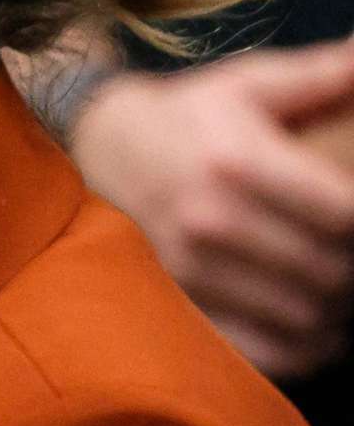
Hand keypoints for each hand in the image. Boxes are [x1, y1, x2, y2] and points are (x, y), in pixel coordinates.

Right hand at [70, 38, 353, 377]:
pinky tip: (317, 329)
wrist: (97, 154)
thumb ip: (322, 74)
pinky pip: (261, 350)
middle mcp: (210, 219)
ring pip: (303, 314)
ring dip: (337, 310)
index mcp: (236, 161)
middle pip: (329, 270)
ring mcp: (190, 269)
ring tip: (342, 291)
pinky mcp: (178, 303)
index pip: (344, 215)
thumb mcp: (249, 84)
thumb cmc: (188, 117)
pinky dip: (303, 349)